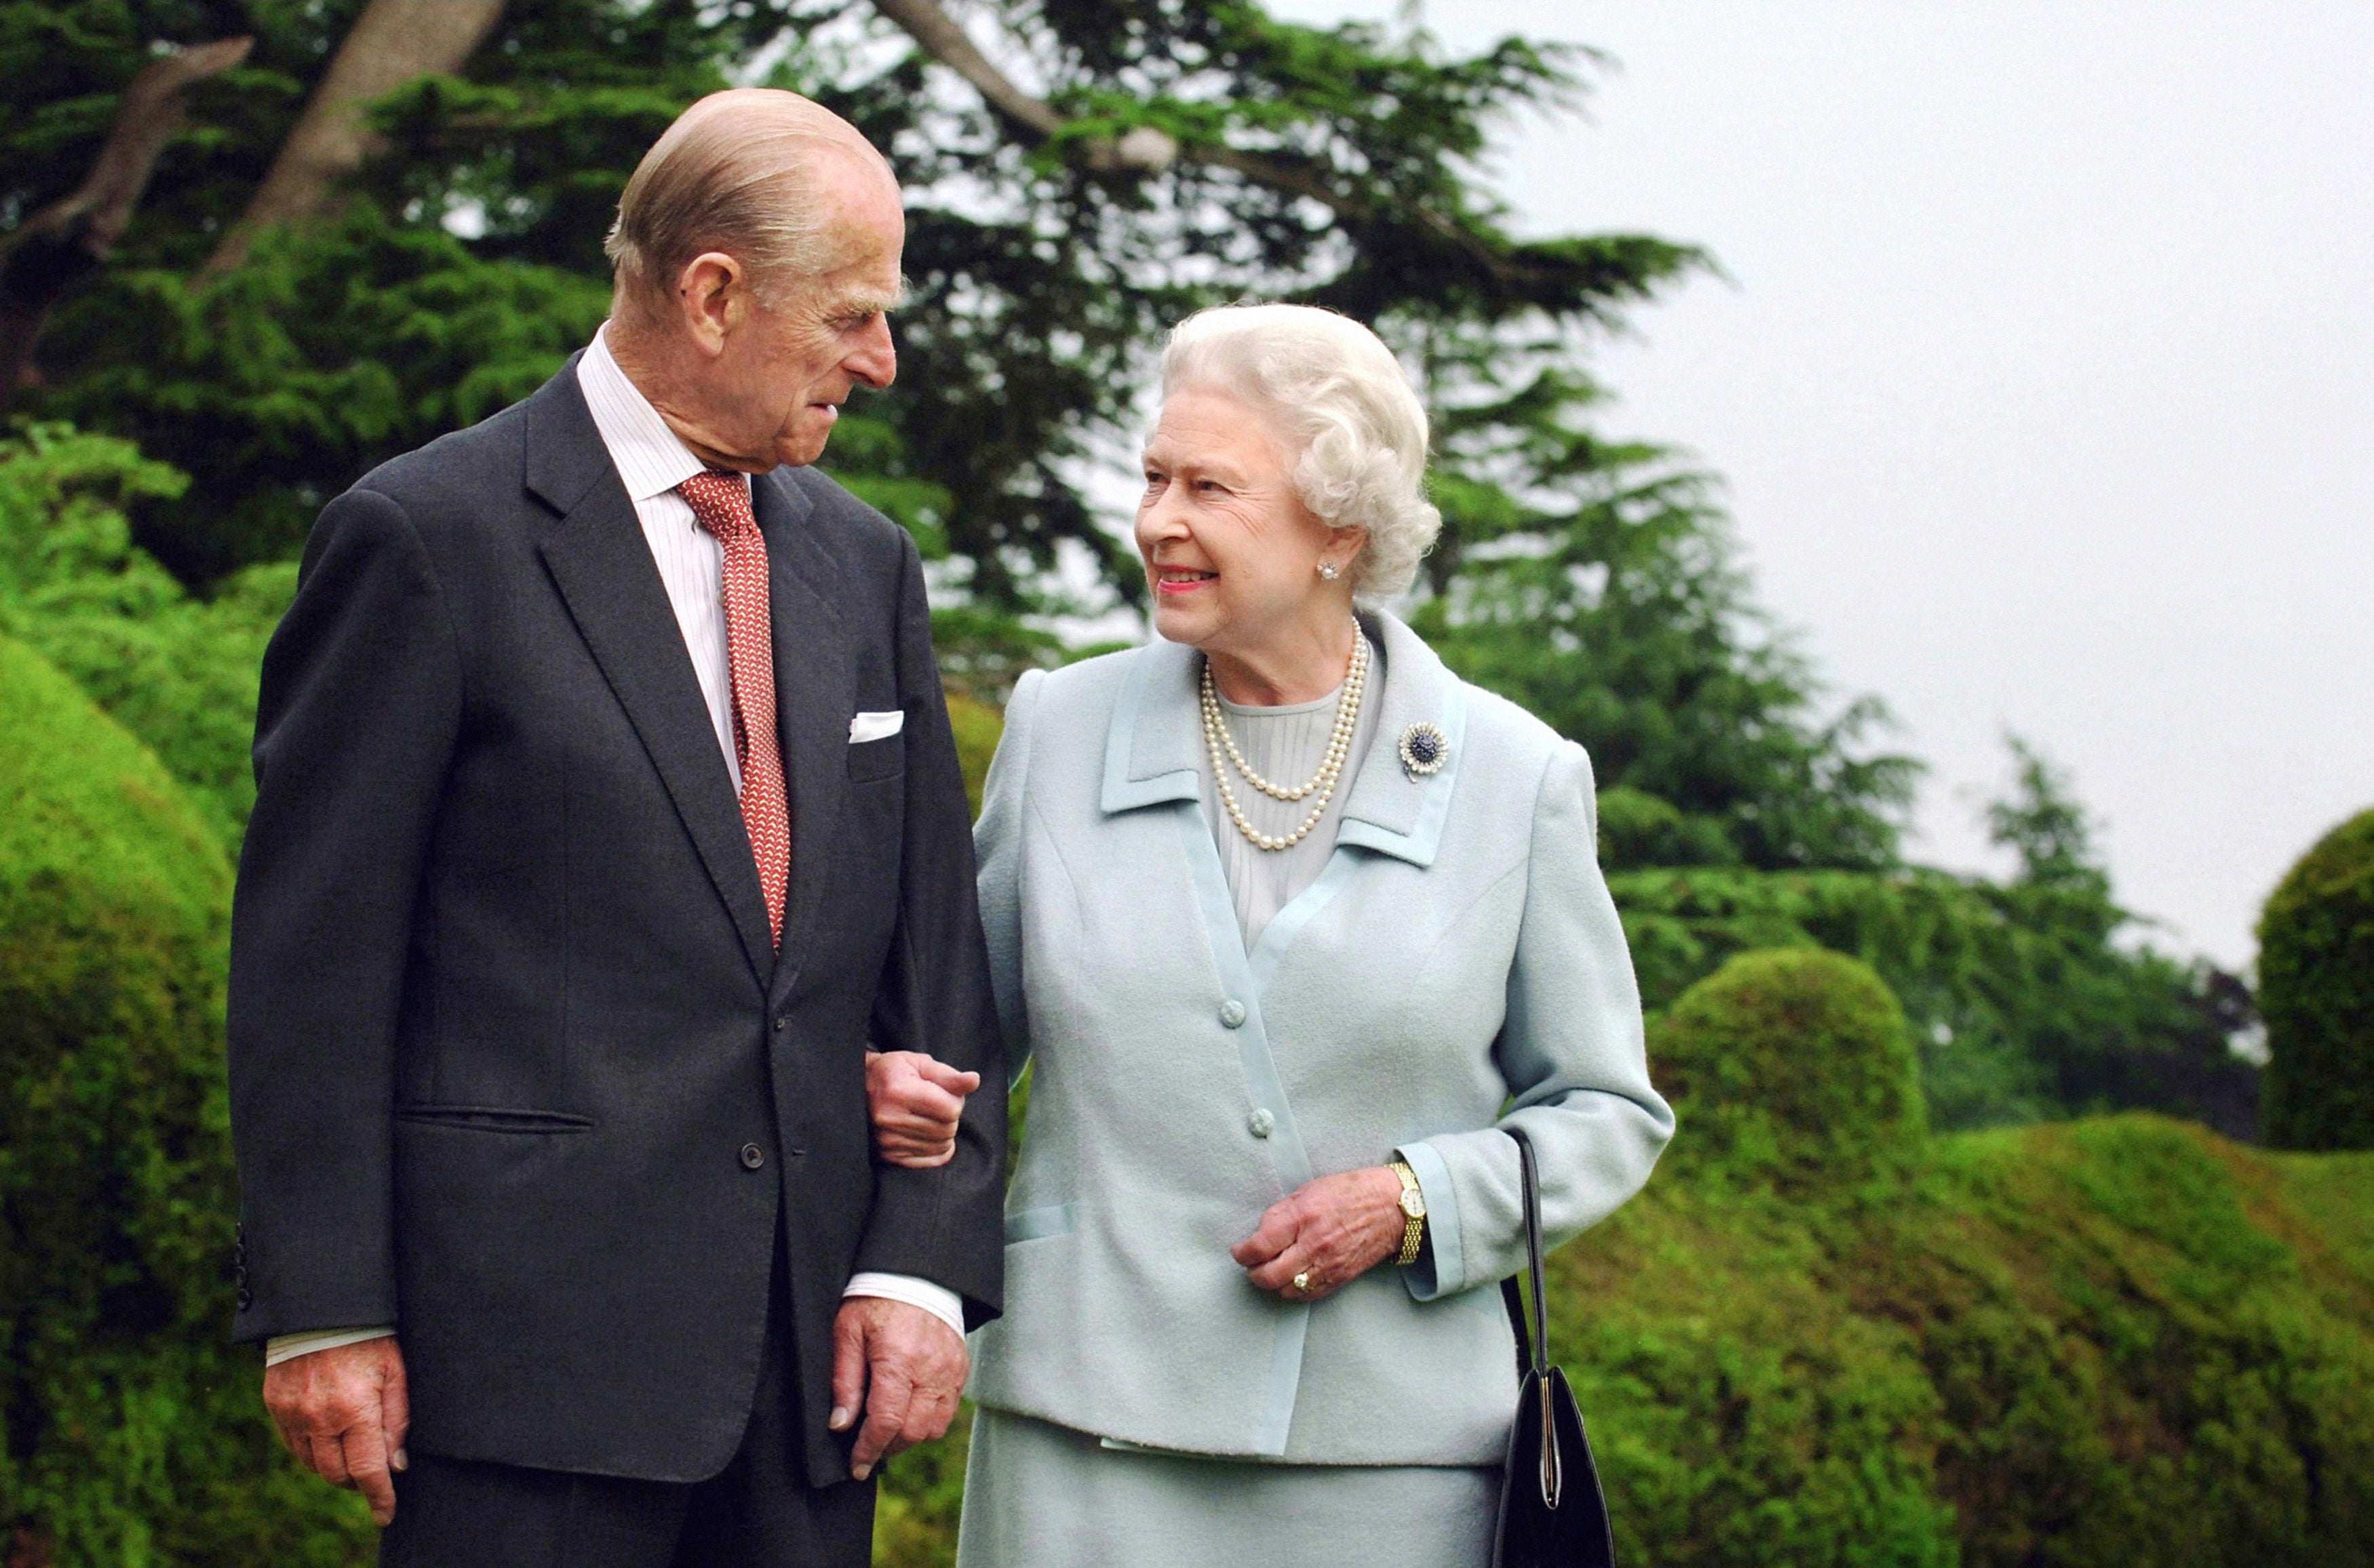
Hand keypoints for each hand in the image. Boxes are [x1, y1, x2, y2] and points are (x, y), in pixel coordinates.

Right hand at [262, 1336, 409, 1525]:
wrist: (321, 1305)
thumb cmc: (369, 1336)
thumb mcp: (396, 1371)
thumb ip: (398, 1420)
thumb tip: (397, 1465)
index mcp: (354, 1409)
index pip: (367, 1470)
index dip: (379, 1497)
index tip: (386, 1515)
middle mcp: (318, 1417)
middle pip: (337, 1473)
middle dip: (357, 1480)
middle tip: (372, 1472)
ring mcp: (292, 1412)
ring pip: (313, 1463)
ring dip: (334, 1467)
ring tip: (352, 1451)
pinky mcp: (274, 1405)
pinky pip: (293, 1445)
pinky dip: (312, 1451)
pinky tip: (328, 1438)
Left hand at [828, 1296, 968, 1479]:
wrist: (916, 1272)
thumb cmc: (875, 1298)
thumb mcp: (848, 1332)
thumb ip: (845, 1381)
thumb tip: (840, 1425)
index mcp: (898, 1359)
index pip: (887, 1422)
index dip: (869, 1450)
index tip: (856, 1466)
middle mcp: (930, 1369)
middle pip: (912, 1432)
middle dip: (887, 1448)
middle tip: (867, 1450)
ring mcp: (950, 1370)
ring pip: (935, 1427)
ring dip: (909, 1437)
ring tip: (888, 1431)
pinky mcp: (960, 1368)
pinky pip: (949, 1410)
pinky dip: (929, 1420)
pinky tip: (909, 1411)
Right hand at [865, 1049, 979, 1167]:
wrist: (857, 1089)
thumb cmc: (892, 1072)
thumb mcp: (919, 1064)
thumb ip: (948, 1075)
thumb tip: (974, 1081)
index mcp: (899, 1091)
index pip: (951, 1108)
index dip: (955, 1099)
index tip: (944, 1092)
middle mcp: (890, 1119)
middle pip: (948, 1128)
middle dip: (950, 1116)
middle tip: (936, 1104)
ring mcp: (887, 1141)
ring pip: (942, 1145)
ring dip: (944, 1132)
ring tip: (929, 1117)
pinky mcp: (888, 1156)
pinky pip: (930, 1160)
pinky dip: (936, 1149)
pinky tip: (928, 1134)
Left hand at [1231, 1167, 1405, 1302]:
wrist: (1391, 1208)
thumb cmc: (1351, 1192)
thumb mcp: (1309, 1190)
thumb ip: (1281, 1213)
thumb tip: (1260, 1234)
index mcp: (1303, 1217)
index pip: (1260, 1246)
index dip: (1242, 1253)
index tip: (1239, 1251)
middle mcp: (1314, 1244)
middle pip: (1268, 1275)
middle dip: (1252, 1273)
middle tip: (1250, 1264)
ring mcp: (1328, 1265)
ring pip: (1286, 1289)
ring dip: (1272, 1283)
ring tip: (1270, 1270)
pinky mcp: (1339, 1278)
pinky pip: (1307, 1294)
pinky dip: (1293, 1290)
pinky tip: (1291, 1278)